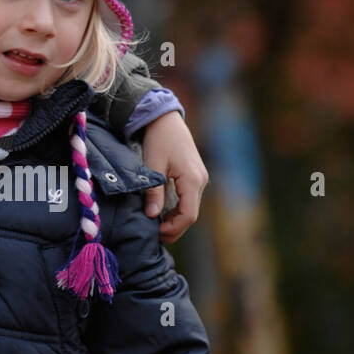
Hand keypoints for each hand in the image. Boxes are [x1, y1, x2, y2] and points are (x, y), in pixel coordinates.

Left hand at [140, 111, 208, 243]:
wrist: (166, 119)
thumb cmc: (159, 139)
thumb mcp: (153, 164)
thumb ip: (154, 191)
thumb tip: (152, 215)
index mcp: (193, 180)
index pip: (188, 215)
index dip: (173, 228)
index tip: (156, 232)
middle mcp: (201, 181)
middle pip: (191, 215)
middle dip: (174, 227)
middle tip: (155, 234)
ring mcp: (200, 179)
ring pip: (191, 208)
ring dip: (175, 219)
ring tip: (156, 225)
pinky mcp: (195, 176)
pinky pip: (189, 199)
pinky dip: (177, 208)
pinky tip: (162, 211)